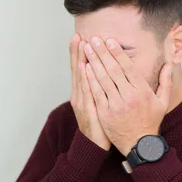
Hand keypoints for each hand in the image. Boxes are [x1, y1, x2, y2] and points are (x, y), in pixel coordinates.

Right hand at [69, 34, 110, 150]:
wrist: (96, 145)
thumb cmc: (100, 124)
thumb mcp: (99, 103)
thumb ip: (100, 88)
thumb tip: (105, 73)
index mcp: (83, 92)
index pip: (81, 69)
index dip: (79, 54)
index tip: (81, 37)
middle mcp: (79, 95)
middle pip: (77, 70)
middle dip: (77, 53)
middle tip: (77, 36)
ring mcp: (82, 102)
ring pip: (80, 78)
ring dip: (79, 60)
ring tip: (80, 46)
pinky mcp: (88, 110)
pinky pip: (86, 92)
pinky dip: (84, 79)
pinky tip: (83, 68)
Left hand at [83, 36, 172, 155]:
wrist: (139, 145)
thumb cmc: (150, 122)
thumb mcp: (162, 102)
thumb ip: (165, 82)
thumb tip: (169, 64)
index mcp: (142, 91)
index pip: (128, 67)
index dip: (117, 53)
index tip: (109, 41)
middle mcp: (129, 96)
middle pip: (113, 69)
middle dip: (102, 52)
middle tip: (94, 39)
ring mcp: (116, 105)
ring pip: (103, 79)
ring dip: (93, 62)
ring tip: (87, 49)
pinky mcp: (105, 113)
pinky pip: (96, 93)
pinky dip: (90, 79)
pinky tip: (84, 68)